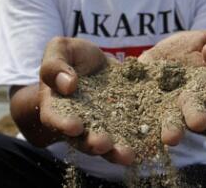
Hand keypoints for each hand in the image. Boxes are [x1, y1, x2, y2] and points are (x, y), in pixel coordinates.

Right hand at [38, 37, 134, 165]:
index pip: (55, 118)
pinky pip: (132, 135)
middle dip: (93, 143)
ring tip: (127, 155)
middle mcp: (79, 124)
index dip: (62, 124)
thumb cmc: (72, 56)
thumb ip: (55, 65)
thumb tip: (68, 84)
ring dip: (116, 152)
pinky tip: (150, 146)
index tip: (74, 126)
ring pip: (107, 144)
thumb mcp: (60, 49)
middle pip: (82, 139)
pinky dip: (140, 142)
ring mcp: (103, 127)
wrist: (99, 62)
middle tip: (102, 144)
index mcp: (56, 107)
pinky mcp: (125, 123)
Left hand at [138, 30, 205, 144]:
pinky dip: (145, 126)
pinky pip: (147, 120)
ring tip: (170, 138)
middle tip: (198, 122)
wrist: (163, 55)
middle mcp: (194, 106)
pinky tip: (140, 128)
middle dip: (197, 118)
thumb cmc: (194, 49)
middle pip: (198, 115)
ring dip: (173, 130)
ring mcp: (171, 112)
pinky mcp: (148, 112)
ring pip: (174, 124)